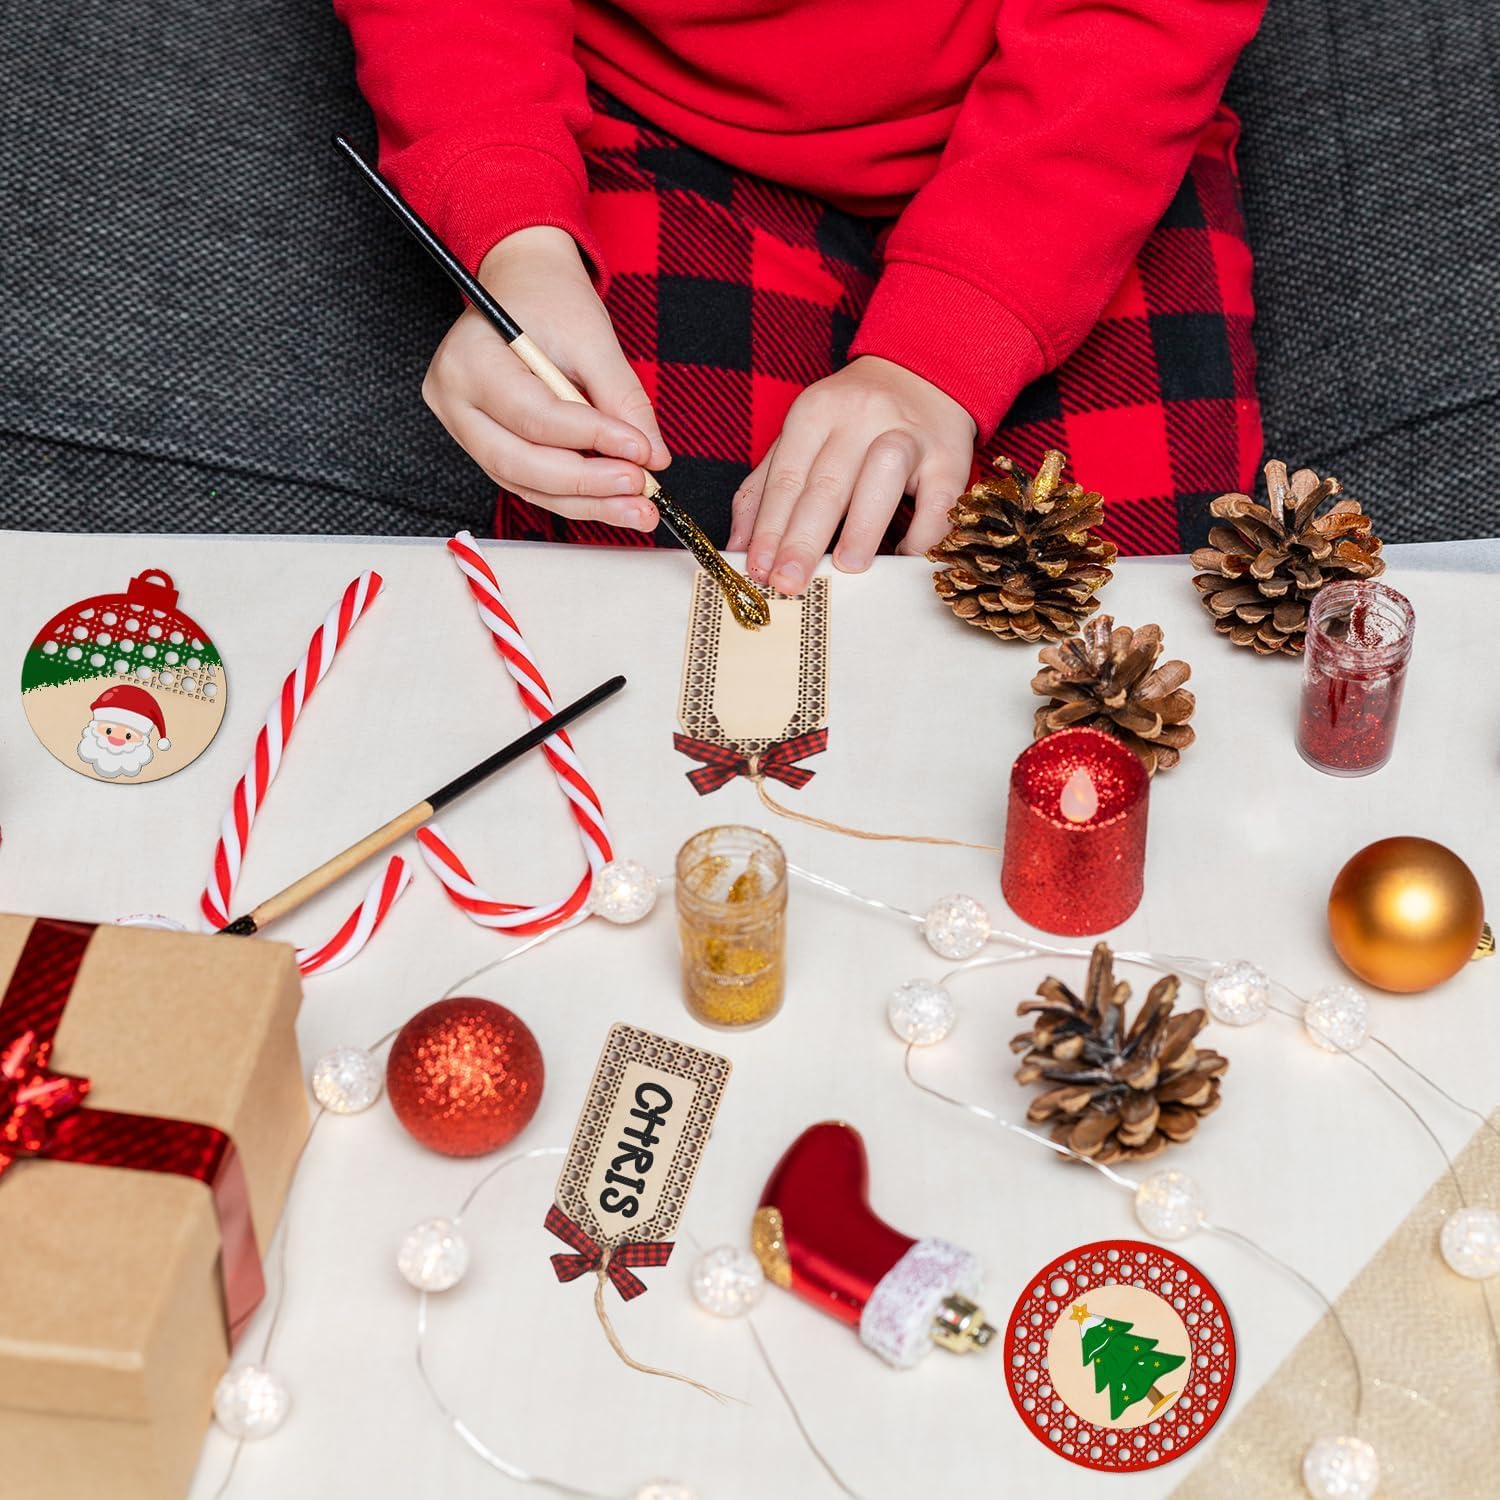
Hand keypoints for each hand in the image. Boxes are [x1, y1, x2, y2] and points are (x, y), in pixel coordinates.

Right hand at [422, 226, 669, 530]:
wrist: (523, 285)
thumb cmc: (548, 299)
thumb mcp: (592, 336)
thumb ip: (622, 398)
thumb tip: (651, 457)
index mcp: (469, 360)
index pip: (534, 416)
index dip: (591, 437)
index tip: (640, 450)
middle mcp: (454, 402)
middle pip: (520, 463)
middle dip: (587, 483)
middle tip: (639, 487)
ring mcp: (465, 430)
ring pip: (526, 484)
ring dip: (587, 501)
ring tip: (637, 507)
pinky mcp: (487, 447)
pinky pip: (531, 483)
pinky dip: (575, 496)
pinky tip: (614, 500)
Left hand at [727, 356, 976, 594]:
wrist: (923, 375)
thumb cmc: (854, 418)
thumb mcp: (803, 436)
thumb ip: (766, 486)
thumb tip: (739, 545)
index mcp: (815, 412)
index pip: (786, 478)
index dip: (769, 528)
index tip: (757, 569)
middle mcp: (861, 417)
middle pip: (826, 483)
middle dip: (803, 540)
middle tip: (787, 583)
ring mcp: (909, 434)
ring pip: (883, 474)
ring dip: (863, 525)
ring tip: (846, 568)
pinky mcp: (949, 456)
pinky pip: (937, 499)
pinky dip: (922, 534)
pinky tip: (902, 559)